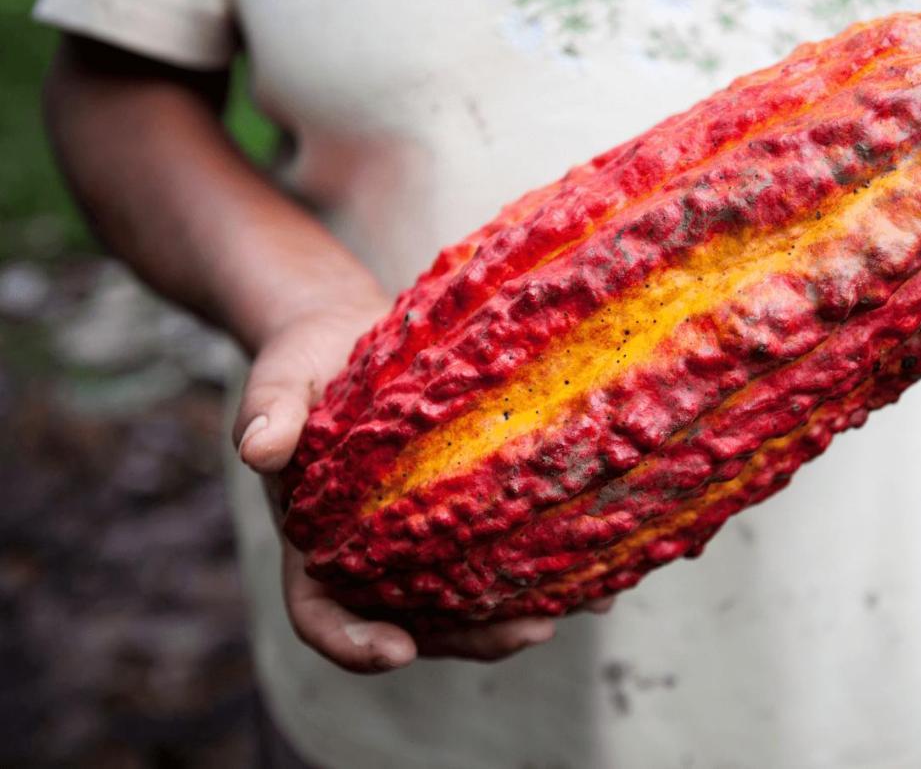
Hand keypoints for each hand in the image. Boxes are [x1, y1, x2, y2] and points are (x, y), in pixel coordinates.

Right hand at [232, 294, 602, 670]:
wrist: (350, 333)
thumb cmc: (307, 360)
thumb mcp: (282, 377)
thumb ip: (269, 411)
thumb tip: (258, 449)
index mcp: (314, 544)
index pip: (322, 615)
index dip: (354, 644)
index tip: (398, 650)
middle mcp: (369, 557)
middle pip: (415, 623)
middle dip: (471, 638)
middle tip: (527, 632)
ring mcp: (419, 540)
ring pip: (466, 598)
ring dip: (520, 609)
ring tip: (582, 602)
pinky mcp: (462, 510)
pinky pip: (499, 547)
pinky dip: (546, 561)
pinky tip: (597, 561)